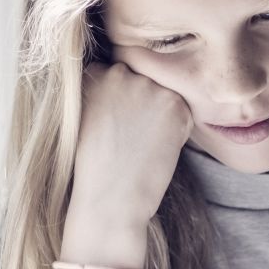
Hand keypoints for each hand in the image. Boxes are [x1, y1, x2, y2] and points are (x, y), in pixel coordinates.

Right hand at [61, 61, 192, 265]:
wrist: (111, 196)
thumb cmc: (94, 165)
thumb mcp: (85, 116)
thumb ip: (103, 91)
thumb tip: (128, 84)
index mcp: (93, 74)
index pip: (116, 73)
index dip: (119, 98)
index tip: (116, 120)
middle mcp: (121, 73)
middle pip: (142, 79)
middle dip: (141, 101)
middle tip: (132, 134)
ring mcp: (148, 86)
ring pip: (163, 93)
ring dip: (159, 113)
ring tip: (142, 142)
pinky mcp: (174, 104)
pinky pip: (182, 111)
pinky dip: (176, 129)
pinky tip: (157, 147)